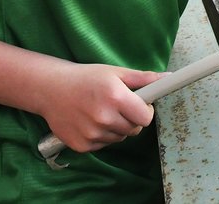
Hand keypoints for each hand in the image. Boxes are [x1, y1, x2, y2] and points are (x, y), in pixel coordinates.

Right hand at [39, 63, 165, 152]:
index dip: (145, 111)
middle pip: (134, 129)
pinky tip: (89, 121)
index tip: (140, 105)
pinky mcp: (82, 146)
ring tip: (100, 111)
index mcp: (116, 97)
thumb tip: (168, 78)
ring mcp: (92, 134)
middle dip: (130, 119)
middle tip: (117, 105)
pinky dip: (101, 136)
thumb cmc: (87, 78)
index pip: (145, 117)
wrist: (51, 89)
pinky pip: (103, 145)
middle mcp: (104, 117)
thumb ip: (144, 78)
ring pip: (119, 138)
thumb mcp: (116, 73)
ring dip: (115, 128)